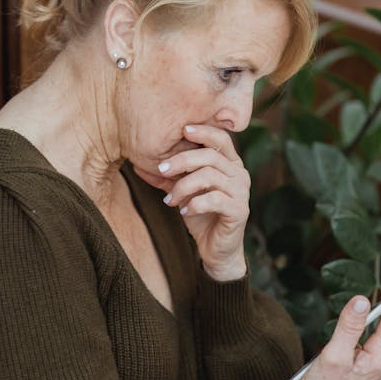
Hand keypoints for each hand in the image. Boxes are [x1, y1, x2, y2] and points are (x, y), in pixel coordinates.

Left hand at [153, 124, 249, 280]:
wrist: (216, 249)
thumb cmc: (200, 215)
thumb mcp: (182, 192)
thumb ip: (167, 178)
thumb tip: (138, 165)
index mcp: (230, 164)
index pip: (221, 139)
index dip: (203, 131)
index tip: (182, 130)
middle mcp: (240, 174)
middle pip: (210, 156)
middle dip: (182, 160)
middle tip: (161, 170)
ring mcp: (242, 192)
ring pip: (209, 176)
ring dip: (183, 186)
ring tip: (170, 200)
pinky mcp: (240, 210)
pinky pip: (214, 199)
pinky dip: (194, 204)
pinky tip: (183, 212)